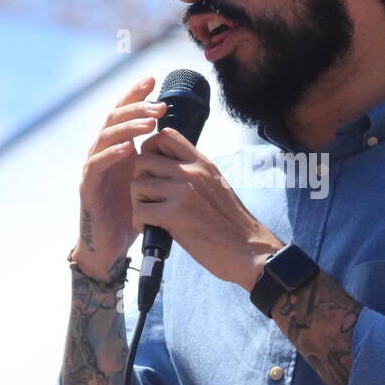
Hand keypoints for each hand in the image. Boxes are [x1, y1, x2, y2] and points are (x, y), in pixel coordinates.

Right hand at [72, 76, 166, 278]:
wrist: (112, 245)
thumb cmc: (131, 211)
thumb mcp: (148, 179)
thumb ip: (156, 158)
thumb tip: (179, 137)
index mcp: (117, 148)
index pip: (124, 113)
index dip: (135, 94)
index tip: (154, 79)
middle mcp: (102, 153)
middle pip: (113, 119)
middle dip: (136, 107)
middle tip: (159, 105)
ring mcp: (92, 169)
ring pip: (105, 138)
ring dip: (127, 128)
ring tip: (149, 123)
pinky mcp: (88, 188)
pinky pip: (96, 166)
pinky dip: (111, 155)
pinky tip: (128, 149)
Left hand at [130, 127, 282, 289]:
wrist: (247, 250)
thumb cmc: (230, 223)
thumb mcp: (215, 185)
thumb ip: (194, 172)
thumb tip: (167, 165)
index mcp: (202, 163)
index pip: (165, 135)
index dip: (150, 149)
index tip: (152, 169)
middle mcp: (192, 172)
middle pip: (143, 160)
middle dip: (139, 179)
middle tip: (148, 197)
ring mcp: (183, 192)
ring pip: (138, 185)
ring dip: (138, 202)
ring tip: (150, 215)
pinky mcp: (176, 215)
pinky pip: (140, 210)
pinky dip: (140, 222)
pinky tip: (151, 229)